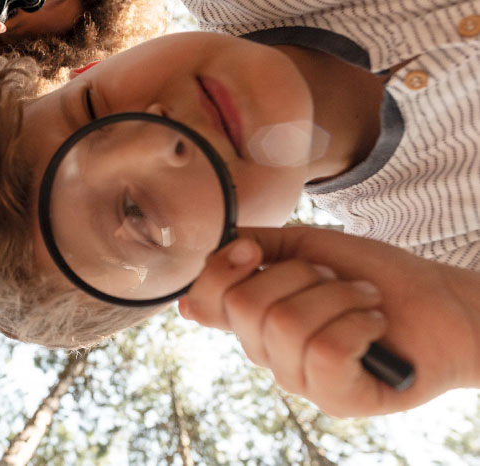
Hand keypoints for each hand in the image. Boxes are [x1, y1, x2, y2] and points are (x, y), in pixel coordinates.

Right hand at [179, 226, 479, 416]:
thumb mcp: (309, 246)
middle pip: (245, 305)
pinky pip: (325, 350)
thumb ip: (261, 244)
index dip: (219, 271)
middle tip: (336, 280)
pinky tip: (374, 327)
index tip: (252, 251)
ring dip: (339, 297)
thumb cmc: (375, 276)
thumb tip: (223, 245)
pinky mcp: (335, 398)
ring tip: (365, 301)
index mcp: (254, 318)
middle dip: (301, 275)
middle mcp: (267, 352)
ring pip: (288, 324)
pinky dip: (359, 324)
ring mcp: (299, 379)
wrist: (441, 302)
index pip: (202, 303)